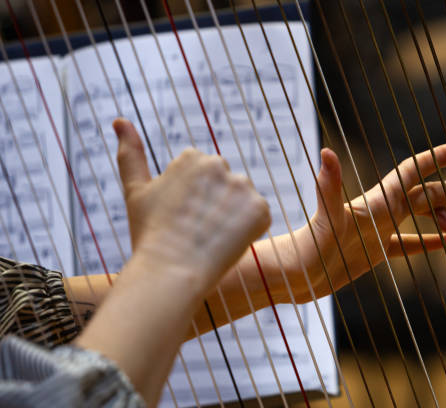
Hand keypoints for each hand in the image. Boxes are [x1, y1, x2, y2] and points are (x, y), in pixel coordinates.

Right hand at [112, 118, 270, 292]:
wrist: (169, 273)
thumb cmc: (150, 235)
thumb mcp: (136, 191)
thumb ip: (130, 154)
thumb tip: (119, 120)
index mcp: (191, 157)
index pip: (202, 176)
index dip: (193, 202)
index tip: (181, 219)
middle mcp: (219, 165)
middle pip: (225, 186)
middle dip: (215, 205)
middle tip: (196, 231)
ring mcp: (241, 186)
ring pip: (242, 202)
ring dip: (233, 217)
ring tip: (211, 238)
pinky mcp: (260, 209)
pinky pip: (259, 218)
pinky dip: (249, 231)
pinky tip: (229, 243)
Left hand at [271, 141, 445, 302]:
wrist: (296, 274)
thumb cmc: (310, 247)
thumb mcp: (326, 218)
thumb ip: (330, 186)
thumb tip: (326, 153)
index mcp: (378, 200)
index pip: (413, 171)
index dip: (437, 157)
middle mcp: (381, 211)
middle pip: (428, 193)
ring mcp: (380, 231)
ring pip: (421, 216)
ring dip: (445, 215)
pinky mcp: (375, 252)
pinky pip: (408, 244)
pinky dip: (427, 242)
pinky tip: (445, 242)